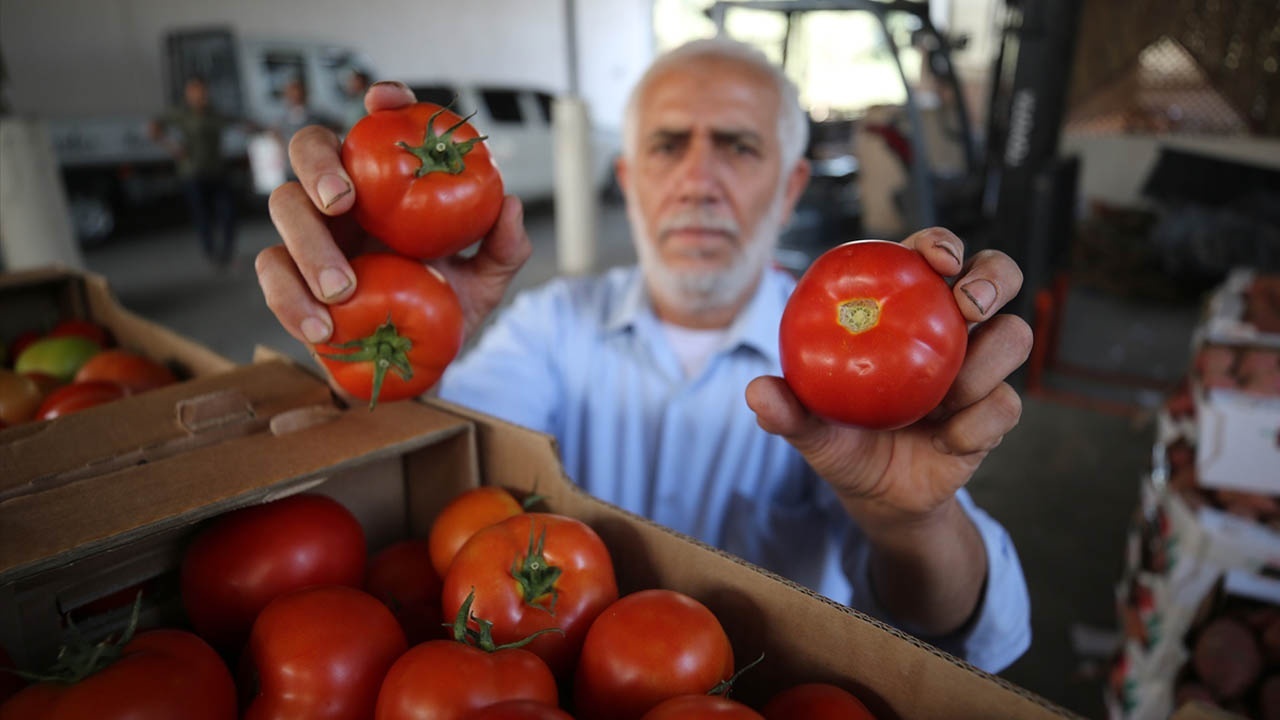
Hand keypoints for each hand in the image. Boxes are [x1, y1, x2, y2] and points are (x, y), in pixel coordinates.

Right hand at [255, 81, 531, 348]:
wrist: (415, 364)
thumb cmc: (446, 307)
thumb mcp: (485, 282)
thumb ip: (503, 249)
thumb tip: (511, 207)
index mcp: (391, 181)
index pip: (384, 126)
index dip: (383, 104)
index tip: (385, 101)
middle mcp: (347, 194)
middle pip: (311, 147)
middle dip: (320, 164)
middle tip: (342, 201)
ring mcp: (311, 229)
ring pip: (284, 204)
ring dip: (308, 243)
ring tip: (341, 289)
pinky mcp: (290, 274)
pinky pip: (273, 272)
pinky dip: (292, 300)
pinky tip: (323, 329)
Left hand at [746, 227, 1030, 528]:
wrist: (876, 494)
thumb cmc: (841, 438)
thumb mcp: (808, 426)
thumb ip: (787, 409)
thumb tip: (759, 391)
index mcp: (905, 308)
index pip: (929, 255)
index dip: (939, 244)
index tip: (936, 259)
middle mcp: (949, 328)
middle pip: (996, 275)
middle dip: (993, 278)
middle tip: (968, 304)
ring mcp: (979, 367)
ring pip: (1014, 335)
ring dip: (986, 361)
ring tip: (948, 395)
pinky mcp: (993, 413)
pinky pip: (1005, 405)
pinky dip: (978, 422)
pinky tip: (948, 438)